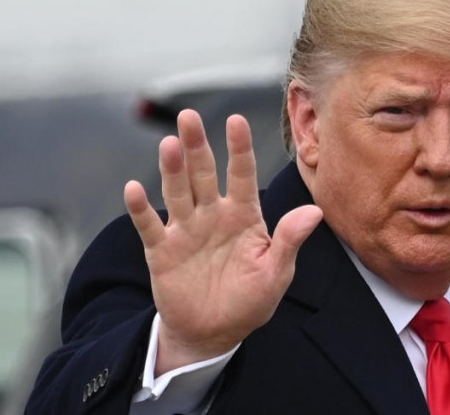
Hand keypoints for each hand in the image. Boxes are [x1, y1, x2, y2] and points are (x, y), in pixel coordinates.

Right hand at [123, 110, 322, 373]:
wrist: (214, 333)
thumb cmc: (250, 300)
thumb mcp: (276, 273)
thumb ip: (290, 240)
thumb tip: (315, 211)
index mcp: (244, 215)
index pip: (242, 174)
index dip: (239, 148)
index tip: (236, 120)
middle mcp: (212, 215)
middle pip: (203, 174)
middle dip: (198, 146)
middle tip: (189, 116)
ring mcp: (186, 230)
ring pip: (177, 192)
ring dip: (172, 169)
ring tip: (169, 144)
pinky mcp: (162, 251)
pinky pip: (150, 226)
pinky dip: (141, 209)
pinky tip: (133, 189)